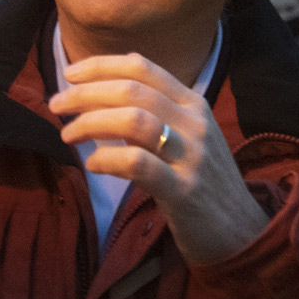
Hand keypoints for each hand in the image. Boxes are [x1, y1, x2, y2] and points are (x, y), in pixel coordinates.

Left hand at [50, 53, 268, 262]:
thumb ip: (156, 115)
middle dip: (85, 93)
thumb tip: (101, 97)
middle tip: (56, 105)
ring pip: (133, 119)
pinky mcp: (183, 190)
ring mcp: (191, 155)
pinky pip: (137, 164)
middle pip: (131, 90)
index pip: (143, 67)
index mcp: (194, 103)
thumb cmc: (204, 183)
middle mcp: (194, 122)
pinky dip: (107, 159)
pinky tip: (92, 164)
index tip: (69, 74)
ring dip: (91, 122)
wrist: (242, 232)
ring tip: (68, 134)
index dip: (100, 65)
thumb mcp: (188, 138)